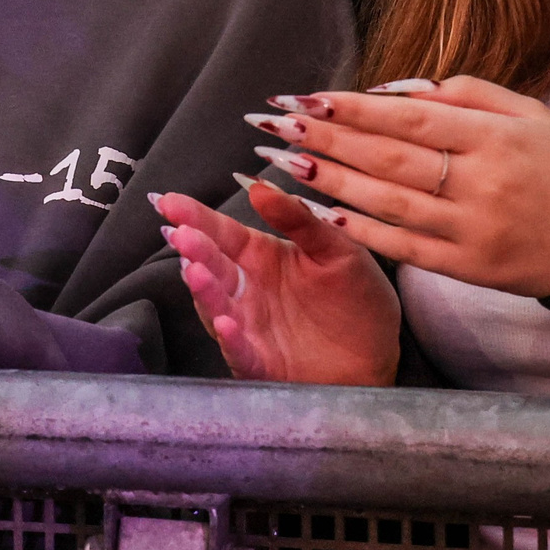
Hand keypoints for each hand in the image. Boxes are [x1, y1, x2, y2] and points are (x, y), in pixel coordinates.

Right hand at [157, 178, 398, 384]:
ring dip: (204, 291)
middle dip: (194, 250)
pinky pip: (240, 351)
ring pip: (217, 307)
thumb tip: (258, 186)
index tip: (169, 202)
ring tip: (196, 272)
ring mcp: (250, 327)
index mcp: (262, 257)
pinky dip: (230, 339)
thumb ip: (299, 219)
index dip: (195, 217)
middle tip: (182, 235)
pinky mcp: (262, 363)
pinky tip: (226, 324)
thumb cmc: (358, 299)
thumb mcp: (338, 249)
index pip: (222, 233)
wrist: (380, 356)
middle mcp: (248, 290)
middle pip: (213, 266)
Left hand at [260, 78, 549, 297]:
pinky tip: (322, 214)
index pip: (408, 119)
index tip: (304, 98)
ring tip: (282, 164)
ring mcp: (474, 230)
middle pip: (389, 158)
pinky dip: (362, 231)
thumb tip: (392, 91)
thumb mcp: (530, 114)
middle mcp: (482, 183)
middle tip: (271, 125)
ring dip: (329, 183)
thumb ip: (464, 93)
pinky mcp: (469, 269)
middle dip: (324, 140)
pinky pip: (405, 248)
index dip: (352, 108)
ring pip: (388, 203)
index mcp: (496, 137)